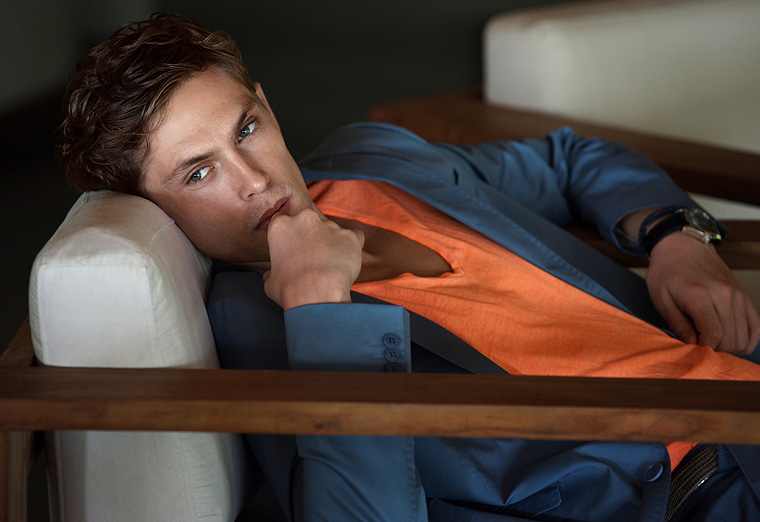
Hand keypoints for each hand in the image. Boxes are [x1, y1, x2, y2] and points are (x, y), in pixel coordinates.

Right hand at [262, 207, 363, 310]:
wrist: (316, 295)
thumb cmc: (289, 290)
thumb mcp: (270, 281)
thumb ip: (271, 271)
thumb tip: (270, 275)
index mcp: (281, 225)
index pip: (285, 220)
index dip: (291, 235)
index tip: (294, 248)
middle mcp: (305, 218)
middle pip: (309, 221)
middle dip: (312, 235)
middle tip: (313, 257)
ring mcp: (330, 225)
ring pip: (332, 230)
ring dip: (332, 243)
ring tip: (330, 267)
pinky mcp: (350, 235)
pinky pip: (354, 237)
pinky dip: (352, 247)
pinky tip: (346, 263)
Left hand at [646, 232, 759, 354]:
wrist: (683, 247)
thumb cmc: (667, 273)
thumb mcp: (661, 299)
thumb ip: (677, 325)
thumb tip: (692, 345)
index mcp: (701, 296)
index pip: (714, 335)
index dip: (704, 349)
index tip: (692, 347)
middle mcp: (725, 295)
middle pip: (731, 339)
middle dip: (715, 350)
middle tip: (699, 345)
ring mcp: (738, 295)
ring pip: (744, 337)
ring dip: (729, 347)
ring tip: (710, 341)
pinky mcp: (744, 296)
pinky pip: (755, 327)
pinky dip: (746, 340)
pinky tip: (731, 342)